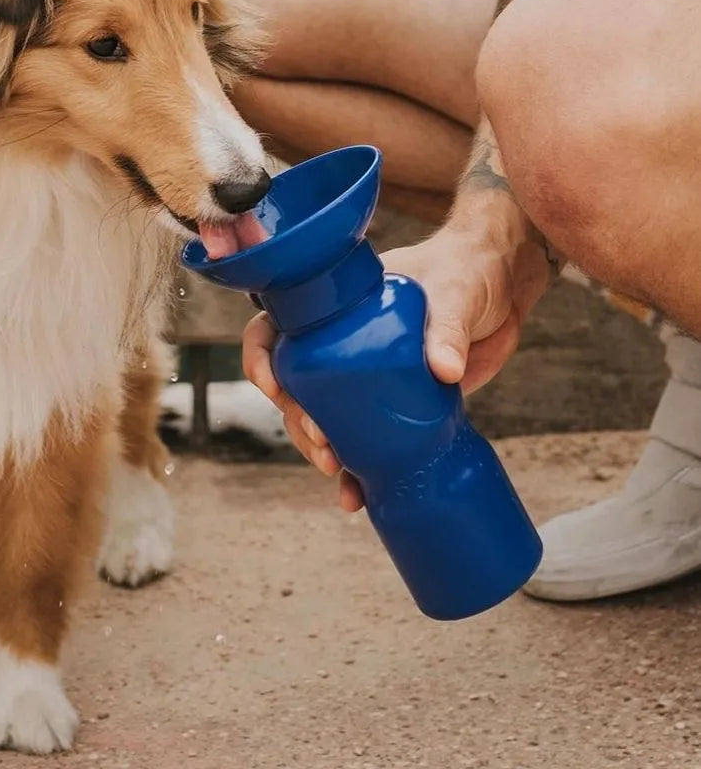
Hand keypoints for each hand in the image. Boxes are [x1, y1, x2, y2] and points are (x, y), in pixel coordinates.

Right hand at [241, 218, 551, 511]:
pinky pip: (364, 439)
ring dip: (317, 449)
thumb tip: (446, 370)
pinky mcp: (394, 403)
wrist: (504, 286)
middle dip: (297, 419)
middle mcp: (340, 342)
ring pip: (321, 417)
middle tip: (322, 443)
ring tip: (336, 472)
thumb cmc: (467, 271)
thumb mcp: (453, 293)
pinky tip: (358, 497)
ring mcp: (365, 377)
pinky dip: (358, 472)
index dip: (262, 357)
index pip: (277, 327)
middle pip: (295, 385)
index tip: (276, 387)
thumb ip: (447, 327)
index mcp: (336, 307)